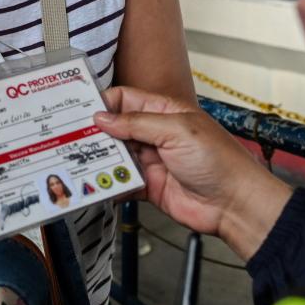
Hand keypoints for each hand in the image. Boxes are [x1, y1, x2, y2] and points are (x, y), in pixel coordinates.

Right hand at [94, 86, 291, 261]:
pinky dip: (109, 184)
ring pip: (115, 156)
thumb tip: (103, 118)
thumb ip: (137, 124)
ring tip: (77, 161)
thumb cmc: (219, 161)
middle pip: (115, 128)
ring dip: (99, 159)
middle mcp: (155, 135)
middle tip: (69, 137)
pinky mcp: (148, 186)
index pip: (125, 100)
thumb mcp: (177, 131)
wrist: (235, 204)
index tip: (81, 110)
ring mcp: (151, 161)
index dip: (103, 103)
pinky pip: (121, 182)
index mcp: (164, 112)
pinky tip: (96, 184)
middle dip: (94, 133)